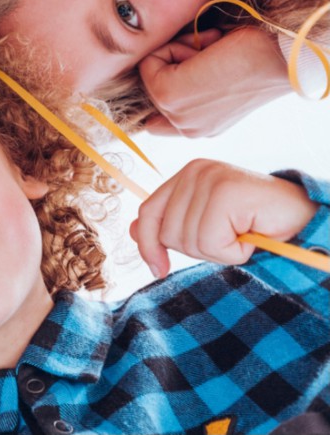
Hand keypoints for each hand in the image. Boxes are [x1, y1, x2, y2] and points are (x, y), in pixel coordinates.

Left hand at [130, 159, 315, 277]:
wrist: (308, 221)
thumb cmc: (258, 226)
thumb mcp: (207, 227)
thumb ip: (171, 224)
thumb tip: (131, 230)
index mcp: (186, 176)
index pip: (147, 212)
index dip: (147, 244)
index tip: (157, 268)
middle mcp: (195, 170)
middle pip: (166, 232)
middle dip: (198, 249)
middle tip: (231, 238)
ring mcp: (211, 177)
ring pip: (189, 240)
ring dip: (219, 251)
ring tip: (243, 234)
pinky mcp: (228, 191)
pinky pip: (211, 241)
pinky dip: (233, 251)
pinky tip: (252, 235)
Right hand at [139, 27, 291, 137]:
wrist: (279, 57)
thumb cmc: (257, 59)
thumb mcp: (216, 86)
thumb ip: (184, 100)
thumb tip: (150, 118)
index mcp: (200, 129)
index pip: (157, 119)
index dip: (171, 84)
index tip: (205, 70)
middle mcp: (186, 130)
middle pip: (153, 85)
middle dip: (177, 63)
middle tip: (213, 59)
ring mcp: (176, 115)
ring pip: (151, 71)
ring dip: (178, 54)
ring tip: (211, 55)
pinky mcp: (168, 94)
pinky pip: (150, 60)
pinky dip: (175, 47)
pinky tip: (206, 51)